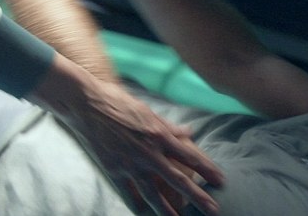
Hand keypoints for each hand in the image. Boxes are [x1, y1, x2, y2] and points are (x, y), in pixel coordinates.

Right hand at [35, 55, 223, 215]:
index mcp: (159, 134)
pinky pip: (129, 194)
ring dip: (170, 209)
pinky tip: (148, 215)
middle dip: (198, 196)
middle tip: (214, 209)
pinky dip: (139, 207)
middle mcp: (148, 152)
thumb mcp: (148, 110)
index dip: (208, 169)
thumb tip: (189, 132)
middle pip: (178, 179)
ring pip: (154, 193)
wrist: (86, 104)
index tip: (221, 180)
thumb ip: (169, 126)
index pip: (190, 156)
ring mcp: (130, 163)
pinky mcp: (114, 170)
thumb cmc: (118, 102)